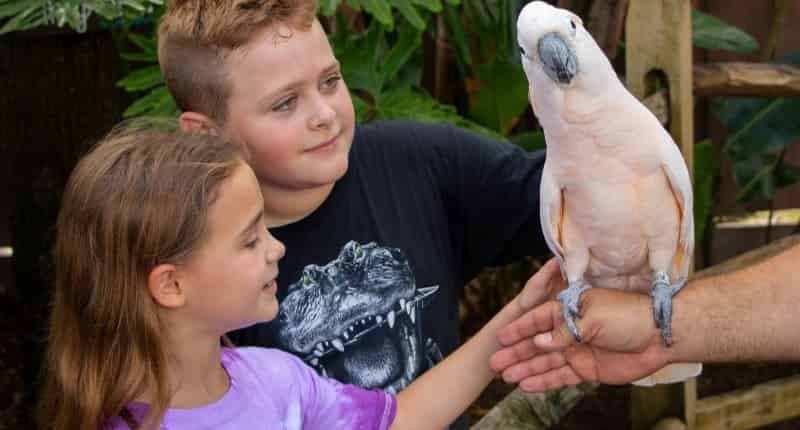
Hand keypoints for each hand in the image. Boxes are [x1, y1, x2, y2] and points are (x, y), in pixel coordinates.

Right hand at [490, 288, 669, 391]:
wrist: (659, 336)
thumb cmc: (627, 316)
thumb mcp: (593, 318)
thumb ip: (565, 332)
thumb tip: (539, 342)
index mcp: (569, 310)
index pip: (537, 320)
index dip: (519, 330)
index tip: (500, 338)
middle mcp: (569, 331)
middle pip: (537, 344)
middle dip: (515, 353)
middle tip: (495, 363)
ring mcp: (577, 351)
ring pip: (545, 363)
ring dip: (525, 369)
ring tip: (505, 377)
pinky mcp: (586, 369)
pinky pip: (560, 377)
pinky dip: (543, 381)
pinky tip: (526, 385)